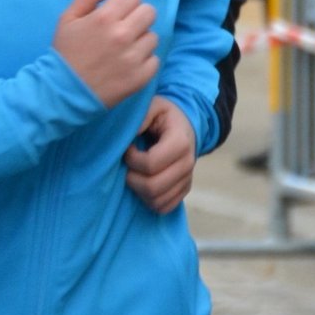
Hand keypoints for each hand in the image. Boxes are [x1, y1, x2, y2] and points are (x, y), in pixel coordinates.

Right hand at [52, 0, 157, 106]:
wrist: (64, 92)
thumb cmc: (66, 52)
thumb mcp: (68, 17)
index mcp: (105, 17)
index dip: (124, 3)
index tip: (116, 14)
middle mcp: (123, 35)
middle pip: (149, 12)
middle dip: (136, 18)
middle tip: (123, 30)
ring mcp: (134, 58)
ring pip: (153, 36)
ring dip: (140, 41)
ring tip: (123, 50)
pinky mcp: (140, 77)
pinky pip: (154, 59)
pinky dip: (144, 61)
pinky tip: (127, 65)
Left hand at [125, 96, 196, 213]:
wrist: (184, 124)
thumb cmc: (163, 115)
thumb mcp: (152, 106)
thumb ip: (140, 117)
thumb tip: (127, 137)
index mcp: (180, 142)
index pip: (151, 164)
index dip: (132, 159)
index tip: (128, 148)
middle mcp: (188, 164)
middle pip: (153, 187)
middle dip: (132, 178)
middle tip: (127, 165)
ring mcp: (187, 179)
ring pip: (157, 201)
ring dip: (138, 190)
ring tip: (135, 173)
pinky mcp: (184, 190)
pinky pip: (164, 207)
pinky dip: (149, 200)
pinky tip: (143, 183)